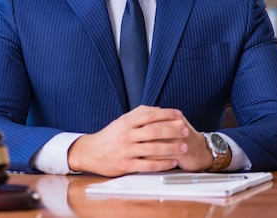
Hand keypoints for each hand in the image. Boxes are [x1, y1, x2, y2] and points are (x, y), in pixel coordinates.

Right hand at [67, 105, 212, 176]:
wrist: (90, 152)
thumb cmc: (109, 137)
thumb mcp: (121, 121)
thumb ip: (138, 115)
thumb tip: (159, 110)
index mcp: (126, 122)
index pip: (150, 115)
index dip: (167, 114)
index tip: (179, 115)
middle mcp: (126, 135)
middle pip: (154, 131)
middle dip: (173, 131)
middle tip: (185, 131)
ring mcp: (126, 150)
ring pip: (153, 149)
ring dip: (171, 148)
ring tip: (184, 147)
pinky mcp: (126, 165)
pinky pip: (148, 165)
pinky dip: (163, 164)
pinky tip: (172, 162)